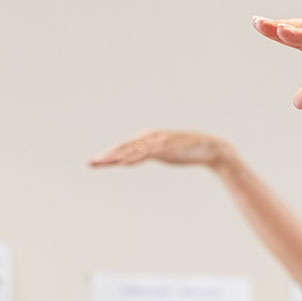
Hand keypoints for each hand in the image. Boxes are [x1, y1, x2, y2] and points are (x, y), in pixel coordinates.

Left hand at [90, 129, 230, 168]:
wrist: (210, 148)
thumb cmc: (185, 151)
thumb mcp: (162, 153)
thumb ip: (147, 154)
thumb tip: (131, 159)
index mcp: (147, 139)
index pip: (123, 148)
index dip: (107, 155)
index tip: (93, 163)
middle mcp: (150, 137)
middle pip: (124, 147)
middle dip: (107, 155)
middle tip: (92, 163)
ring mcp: (159, 141)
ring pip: (134, 149)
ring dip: (118, 156)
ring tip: (104, 163)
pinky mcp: (168, 146)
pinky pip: (148, 152)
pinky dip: (135, 157)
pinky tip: (125, 162)